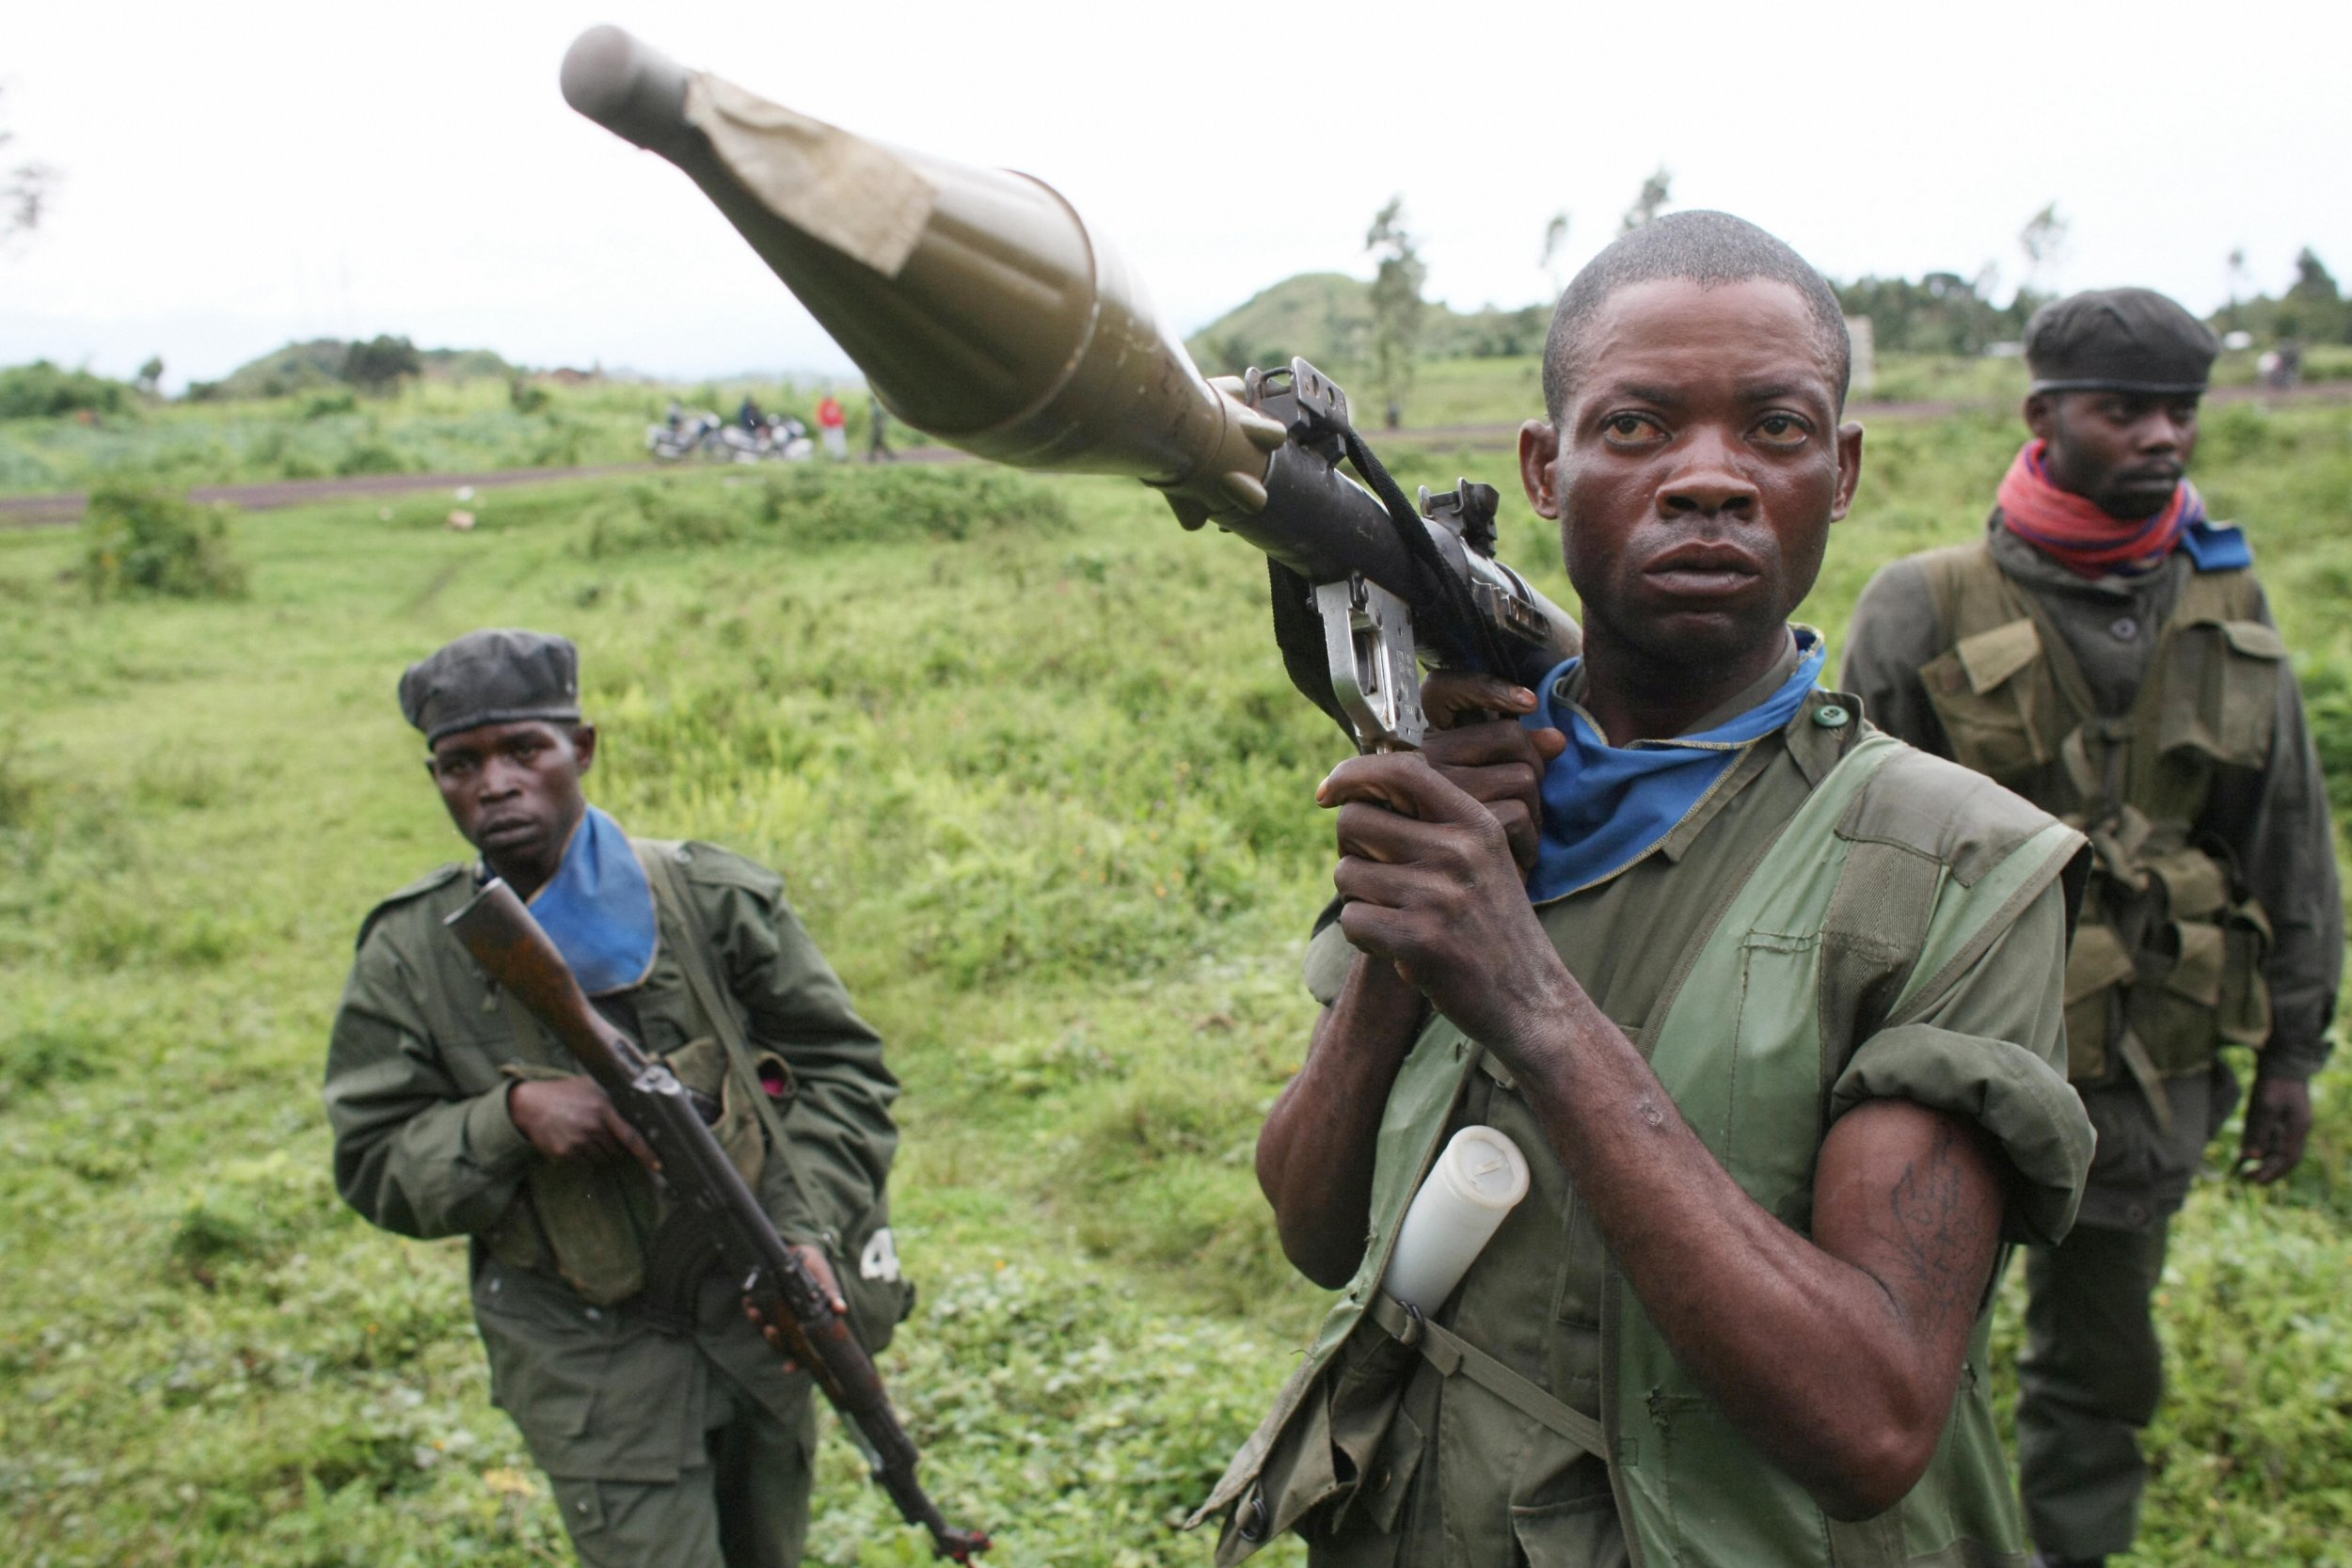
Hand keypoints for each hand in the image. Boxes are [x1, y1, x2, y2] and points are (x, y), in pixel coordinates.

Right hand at [507, 1076, 657, 1168]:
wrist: (529, 1104)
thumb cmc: (564, 1093)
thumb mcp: (591, 1086)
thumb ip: (613, 1097)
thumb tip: (640, 1103)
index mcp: (603, 1108)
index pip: (631, 1136)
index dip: (646, 1153)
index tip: (657, 1165)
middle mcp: (592, 1126)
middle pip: (616, 1149)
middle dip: (613, 1144)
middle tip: (598, 1131)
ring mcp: (577, 1141)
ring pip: (600, 1157)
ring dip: (597, 1150)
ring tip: (582, 1131)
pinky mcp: (564, 1153)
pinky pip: (582, 1161)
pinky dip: (580, 1153)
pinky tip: (569, 1137)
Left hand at [743, 1244, 847, 1369]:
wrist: (798, 1250)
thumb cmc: (814, 1267)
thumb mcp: (824, 1277)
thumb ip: (831, 1293)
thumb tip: (841, 1309)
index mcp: (810, 1325)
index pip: (804, 1351)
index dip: (796, 1362)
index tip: (788, 1367)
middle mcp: (793, 1326)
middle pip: (782, 1344)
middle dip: (775, 1341)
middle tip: (770, 1331)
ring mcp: (778, 1318)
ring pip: (767, 1331)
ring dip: (759, 1324)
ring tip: (754, 1313)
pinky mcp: (764, 1307)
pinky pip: (756, 1314)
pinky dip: (751, 1310)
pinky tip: (748, 1303)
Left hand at [1319, 749, 1577, 1057]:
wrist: (1530, 999)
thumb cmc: (1491, 925)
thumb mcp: (1481, 858)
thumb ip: (1432, 821)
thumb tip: (1355, 790)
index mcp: (1476, 822)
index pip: (1401, 770)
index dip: (1352, 774)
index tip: (1327, 793)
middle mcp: (1459, 850)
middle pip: (1355, 821)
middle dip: (1351, 850)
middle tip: (1377, 879)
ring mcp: (1439, 895)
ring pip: (1346, 873)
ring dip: (1358, 899)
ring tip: (1397, 917)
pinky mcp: (1420, 939)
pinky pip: (1351, 919)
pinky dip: (1363, 936)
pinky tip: (1396, 946)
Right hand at [1417, 671, 1567, 872]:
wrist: (1441, 923)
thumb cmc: (1458, 859)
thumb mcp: (1483, 802)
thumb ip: (1511, 761)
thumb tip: (1557, 739)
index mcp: (1420, 751)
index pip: (1445, 690)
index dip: (1487, 687)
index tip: (1526, 703)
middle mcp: (1422, 765)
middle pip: (1508, 736)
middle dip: (1533, 770)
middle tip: (1523, 807)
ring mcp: (1438, 796)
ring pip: (1523, 776)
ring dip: (1534, 813)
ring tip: (1515, 839)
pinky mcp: (1458, 831)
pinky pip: (1519, 815)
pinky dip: (1529, 843)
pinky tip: (1514, 861)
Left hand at [2237, 1076, 2312, 1182]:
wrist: (2282, 1061)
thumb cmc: (2274, 1083)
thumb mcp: (2265, 1106)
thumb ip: (2260, 1132)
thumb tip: (2252, 1156)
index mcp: (2298, 1128)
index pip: (2287, 1159)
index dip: (2272, 1172)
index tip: (2255, 1181)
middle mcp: (2298, 1129)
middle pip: (2287, 1158)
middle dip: (2269, 1170)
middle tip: (2249, 1179)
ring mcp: (2293, 1124)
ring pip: (2282, 1150)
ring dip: (2267, 1162)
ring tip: (2247, 1171)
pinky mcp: (2285, 1118)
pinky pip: (2277, 1140)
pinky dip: (2265, 1149)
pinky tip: (2250, 1154)